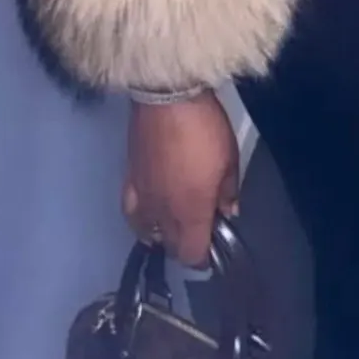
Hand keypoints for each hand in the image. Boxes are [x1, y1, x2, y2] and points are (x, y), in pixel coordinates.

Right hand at [122, 91, 239, 265]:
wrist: (167, 99)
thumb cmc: (205, 130)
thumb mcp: (229, 161)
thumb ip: (228, 192)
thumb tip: (228, 211)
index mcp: (190, 211)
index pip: (191, 253)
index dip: (203, 259)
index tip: (212, 252)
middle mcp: (162, 212)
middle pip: (170, 246)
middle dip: (185, 247)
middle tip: (200, 233)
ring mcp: (142, 197)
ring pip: (148, 232)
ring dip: (163, 235)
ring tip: (176, 225)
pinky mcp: (128, 180)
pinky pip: (132, 213)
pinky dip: (141, 220)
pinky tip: (148, 214)